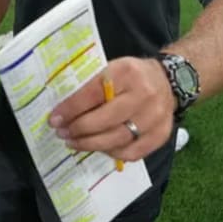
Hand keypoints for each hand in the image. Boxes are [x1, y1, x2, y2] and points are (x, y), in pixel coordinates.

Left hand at [48, 57, 174, 161]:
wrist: (168, 81)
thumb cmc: (131, 75)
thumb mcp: (111, 69)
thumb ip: (91, 86)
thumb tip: (63, 109)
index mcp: (126, 72)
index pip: (93, 93)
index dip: (71, 108)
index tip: (54, 119)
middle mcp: (144, 95)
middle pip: (105, 120)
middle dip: (78, 129)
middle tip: (62, 133)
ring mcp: (155, 117)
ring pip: (117, 139)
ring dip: (90, 144)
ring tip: (74, 143)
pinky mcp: (161, 135)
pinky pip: (131, 152)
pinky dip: (111, 153)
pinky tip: (98, 148)